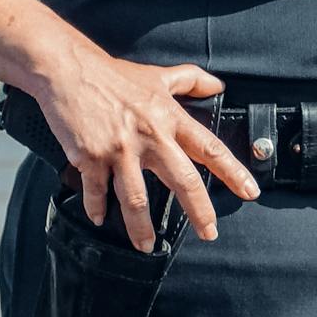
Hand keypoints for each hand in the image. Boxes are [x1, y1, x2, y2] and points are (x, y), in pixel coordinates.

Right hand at [32, 52, 259, 250]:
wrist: (68, 71)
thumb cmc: (113, 75)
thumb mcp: (158, 75)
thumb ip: (190, 81)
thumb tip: (217, 86)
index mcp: (170, 119)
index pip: (210, 149)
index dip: (233, 171)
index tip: (249, 192)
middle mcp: (151, 137)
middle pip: (183, 181)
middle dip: (199, 211)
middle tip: (210, 233)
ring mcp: (120, 150)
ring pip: (136, 198)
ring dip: (141, 227)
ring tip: (147, 246)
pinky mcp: (90, 157)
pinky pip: (97, 191)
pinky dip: (97, 207)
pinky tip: (100, 220)